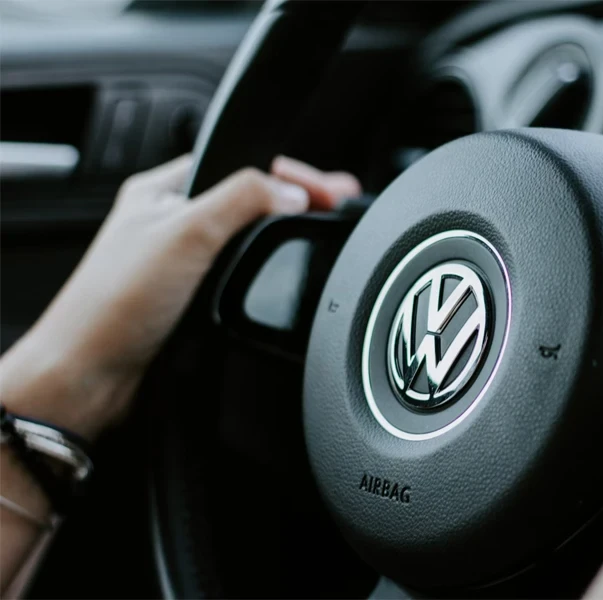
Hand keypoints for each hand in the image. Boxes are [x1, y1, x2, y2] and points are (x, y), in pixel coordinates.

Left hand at [0, 155, 360, 439]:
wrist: (92, 377)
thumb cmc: (113, 304)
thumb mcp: (188, 232)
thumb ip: (244, 199)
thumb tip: (293, 190)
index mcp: (163, 190)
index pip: (240, 163)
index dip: (287, 171)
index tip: (328, 188)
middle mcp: (171, 223)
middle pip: (247, 201)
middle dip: (291, 202)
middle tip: (335, 206)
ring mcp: (182, 264)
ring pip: (245, 242)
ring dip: (277, 240)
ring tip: (316, 232)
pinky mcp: (191, 300)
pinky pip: (239, 277)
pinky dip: (262, 275)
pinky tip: (277, 277)